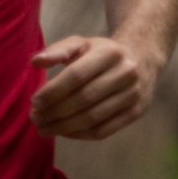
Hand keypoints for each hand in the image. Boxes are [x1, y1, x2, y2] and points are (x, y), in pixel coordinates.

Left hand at [30, 35, 159, 140]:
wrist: (142, 60)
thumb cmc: (102, 54)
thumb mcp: (82, 44)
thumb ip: (57, 50)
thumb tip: (35, 62)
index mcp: (110, 52)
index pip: (76, 75)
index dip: (53, 91)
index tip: (35, 102)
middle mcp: (127, 73)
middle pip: (84, 99)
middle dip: (54, 112)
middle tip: (36, 118)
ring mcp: (134, 94)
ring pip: (93, 118)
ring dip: (63, 127)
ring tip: (45, 128)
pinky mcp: (136, 112)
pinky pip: (104, 130)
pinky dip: (80, 135)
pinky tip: (64, 132)